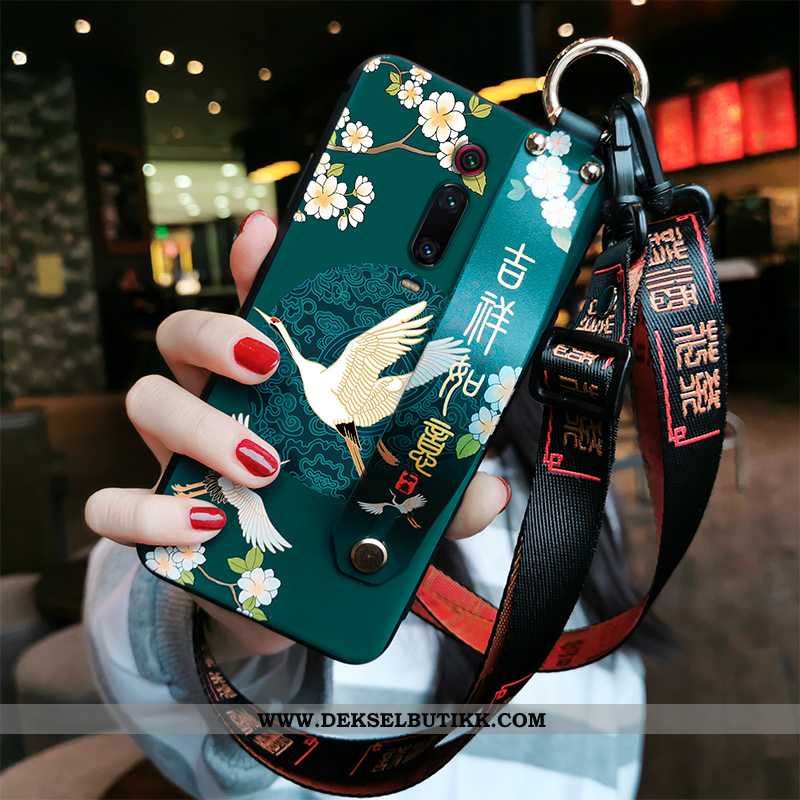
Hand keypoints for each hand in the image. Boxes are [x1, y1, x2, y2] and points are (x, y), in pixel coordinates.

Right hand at [85, 210, 511, 656]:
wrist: (291, 606)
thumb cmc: (337, 533)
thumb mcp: (392, 507)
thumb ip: (435, 494)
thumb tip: (489, 485)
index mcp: (272, 387)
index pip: (256, 310)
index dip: (253, 266)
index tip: (267, 232)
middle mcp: (218, 405)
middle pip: (182, 334)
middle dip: (215, 334)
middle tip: (268, 364)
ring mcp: (179, 456)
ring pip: (145, 400)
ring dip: (198, 425)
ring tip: (262, 463)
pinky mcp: (158, 519)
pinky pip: (113, 504)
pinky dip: (147, 512)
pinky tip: (202, 523)